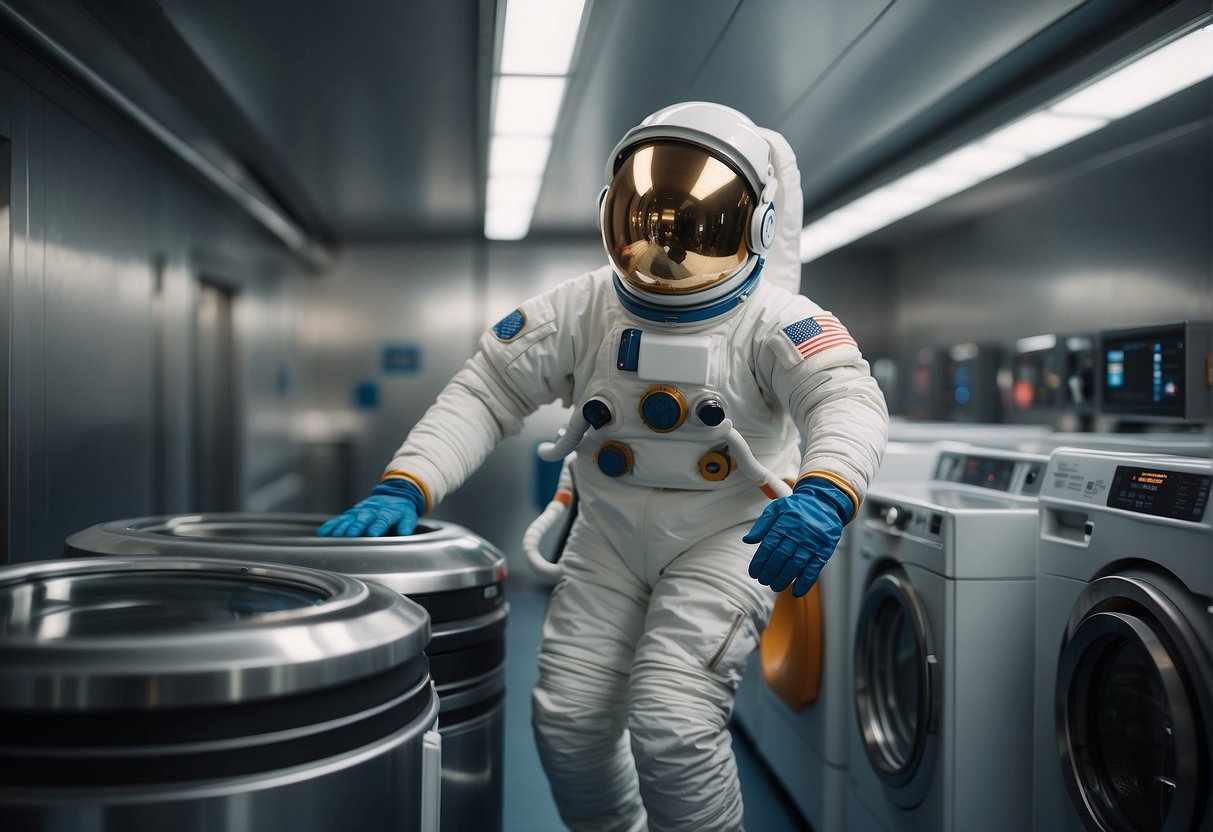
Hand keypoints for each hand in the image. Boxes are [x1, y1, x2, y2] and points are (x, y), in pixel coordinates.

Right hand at [317, 479, 425, 536]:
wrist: (394, 494)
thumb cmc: (400, 509)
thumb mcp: (409, 515)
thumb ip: (406, 525)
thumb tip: (404, 532)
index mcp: (387, 513)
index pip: (382, 520)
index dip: (377, 527)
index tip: (372, 534)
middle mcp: (372, 511)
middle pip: (363, 518)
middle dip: (356, 526)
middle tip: (350, 534)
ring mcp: (360, 511)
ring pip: (350, 519)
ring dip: (342, 527)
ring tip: (334, 535)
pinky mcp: (352, 513)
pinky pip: (340, 519)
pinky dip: (331, 526)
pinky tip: (323, 533)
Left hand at [742, 478, 852, 596]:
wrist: (825, 502)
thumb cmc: (799, 507)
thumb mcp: (777, 508)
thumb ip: (762, 525)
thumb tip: (748, 540)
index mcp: (785, 523)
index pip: (768, 545)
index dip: (759, 561)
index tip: (754, 572)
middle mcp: (798, 533)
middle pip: (781, 557)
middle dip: (770, 572)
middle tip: (763, 580)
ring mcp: (812, 542)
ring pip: (796, 564)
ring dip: (784, 578)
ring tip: (775, 586)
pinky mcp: (824, 550)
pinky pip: (814, 568)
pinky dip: (805, 582)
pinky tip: (796, 590)